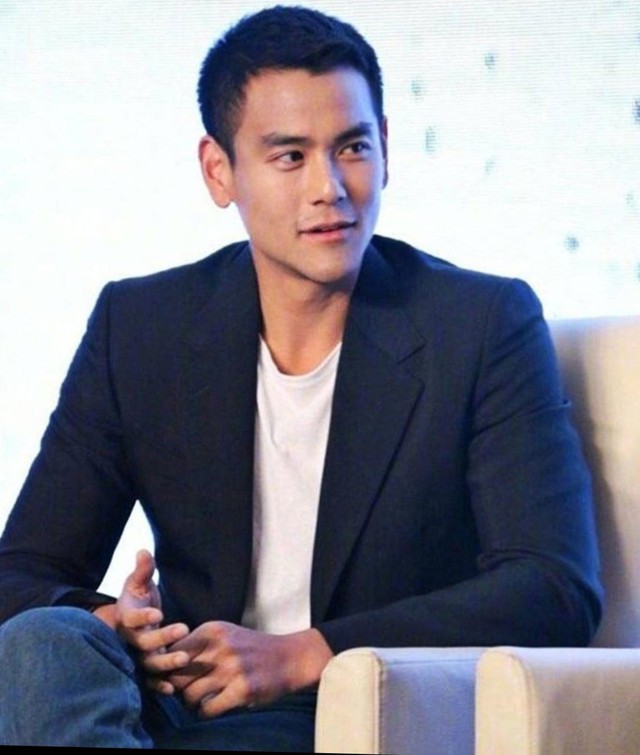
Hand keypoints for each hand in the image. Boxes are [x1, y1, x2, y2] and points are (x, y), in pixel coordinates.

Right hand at [93, 549, 189, 693]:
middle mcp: (130, 639)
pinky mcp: (147, 668)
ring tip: (184, 659)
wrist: (132, 619)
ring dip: (165, 664)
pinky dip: (159, 687)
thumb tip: (143, 551)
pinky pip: (150, 682)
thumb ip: (143, 569)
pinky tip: (173, 690)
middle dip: (162, 638)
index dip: (143, 617)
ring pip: (148, 664)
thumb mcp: (138, 582)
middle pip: (142, 643)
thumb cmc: (137, 597)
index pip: (132, 619)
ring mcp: (138, 655)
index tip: (157, 612)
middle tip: (182, 628)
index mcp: (126, 617)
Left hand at [149, 622, 332, 716]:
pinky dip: (205, 712)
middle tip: (186, 692)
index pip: (173, 653)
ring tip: (200, 701)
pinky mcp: (242, 689)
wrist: (289, 657)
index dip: (168, 669)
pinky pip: (207, 709)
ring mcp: (232, 668)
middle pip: (177, 676)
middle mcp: (220, 647)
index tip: (173, 677)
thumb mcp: (224, 635)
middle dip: (177, 689)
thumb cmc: (250, 649)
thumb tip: (163, 666)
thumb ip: (197, 645)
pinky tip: (214, 706)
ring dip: (190, 704)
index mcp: (212, 630)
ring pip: (189, 695)